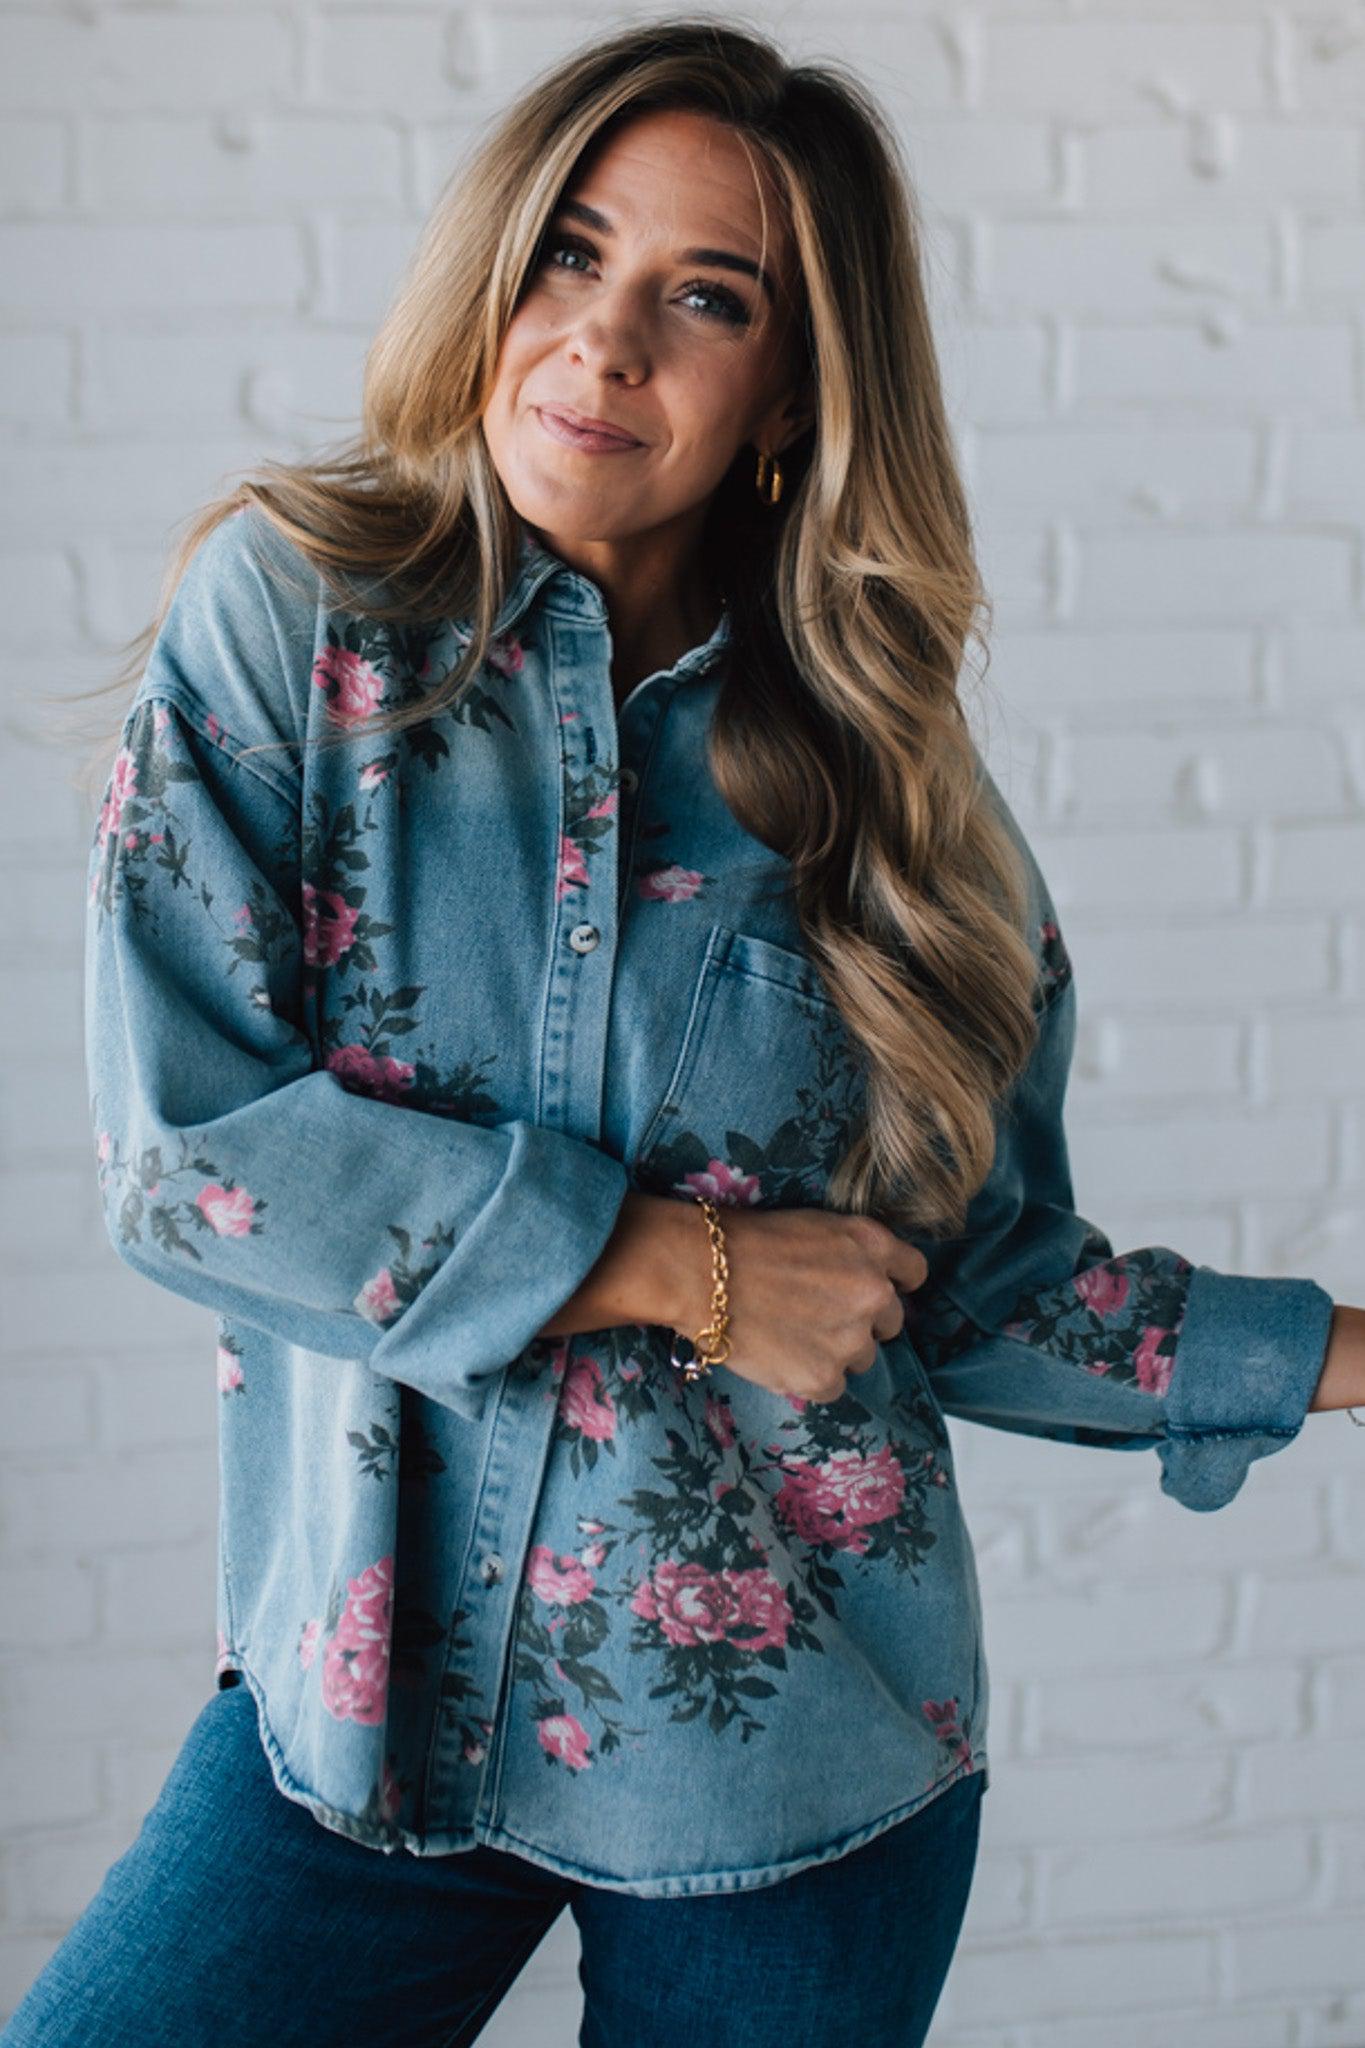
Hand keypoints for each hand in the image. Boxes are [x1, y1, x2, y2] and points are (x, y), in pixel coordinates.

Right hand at [676, 1204, 929, 1405]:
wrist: (700, 1271)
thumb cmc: (747, 1241)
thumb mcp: (816, 1225)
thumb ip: (855, 1254)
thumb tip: (874, 1285)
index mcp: (872, 1245)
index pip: (914, 1274)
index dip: (894, 1285)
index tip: (875, 1292)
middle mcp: (873, 1292)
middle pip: (892, 1322)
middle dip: (862, 1321)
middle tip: (819, 1315)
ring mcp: (851, 1339)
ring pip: (862, 1357)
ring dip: (836, 1351)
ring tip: (791, 1333)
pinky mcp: (824, 1377)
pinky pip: (833, 1386)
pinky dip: (811, 1377)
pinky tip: (781, 1354)